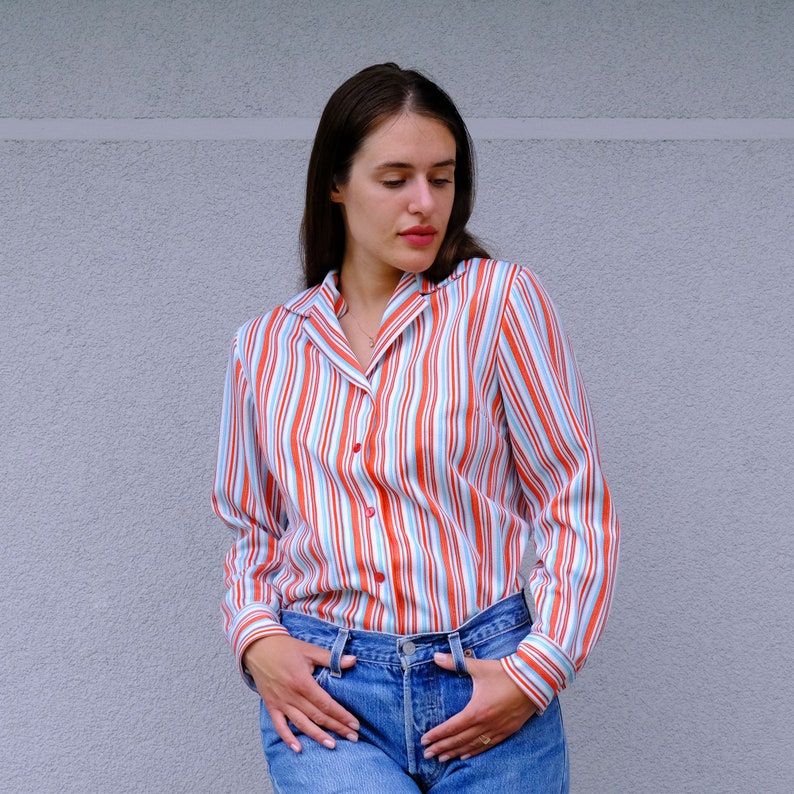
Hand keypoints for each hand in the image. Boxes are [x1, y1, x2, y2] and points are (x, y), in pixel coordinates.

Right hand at [243, 634, 358, 752]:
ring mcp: (281, 703)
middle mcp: (292, 695)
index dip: (341, 715)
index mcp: (303, 681)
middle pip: (317, 716)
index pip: (326, 704)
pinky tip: (298, 749)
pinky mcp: (271, 706)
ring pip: (301, 724)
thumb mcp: (309, 650)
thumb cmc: (286, 648)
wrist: (259, 647)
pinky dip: (288, 739)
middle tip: (353, 738)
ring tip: (332, 745)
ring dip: (317, 736)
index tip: (355, 725)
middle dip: (337, 728)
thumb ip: (331, 658)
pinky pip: (279, 726)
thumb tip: (353, 660)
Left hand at [420, 653, 537, 761]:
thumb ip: (455, 663)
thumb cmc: (506, 673)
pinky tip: (466, 755)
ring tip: (442, 758)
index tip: (424, 741)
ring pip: (472, 746)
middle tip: (427, 755)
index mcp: (477, 710)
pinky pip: (488, 745)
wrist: (534, 680)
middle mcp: (486, 724)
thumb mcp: (479, 667)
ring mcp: (497, 729)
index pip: (451, 727)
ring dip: (455, 752)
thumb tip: (435, 656)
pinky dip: (475, 752)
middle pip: (459, 740)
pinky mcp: (507, 731)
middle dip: (442, 748)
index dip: (437, 735)